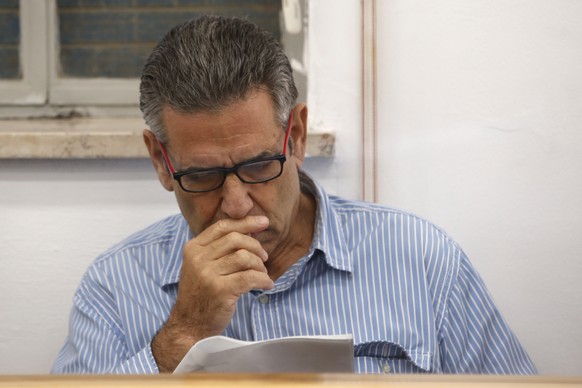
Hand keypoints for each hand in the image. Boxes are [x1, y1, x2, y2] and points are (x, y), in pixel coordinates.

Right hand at [151, 215, 273, 371]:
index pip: (222, 227)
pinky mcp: (220, 290)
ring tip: (262, 274)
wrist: (190, 325)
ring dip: (259, 265)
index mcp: (193, 248)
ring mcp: (207, 274)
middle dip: (256, 246)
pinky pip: (250, 277)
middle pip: (236, 239)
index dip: (245, 222)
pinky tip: (267, 284)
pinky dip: (263, 280)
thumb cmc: (201, 295)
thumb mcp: (202, 266)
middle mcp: (198, 259)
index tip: (263, 222)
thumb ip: (220, 248)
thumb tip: (250, 230)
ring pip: (244, 257)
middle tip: (264, 258)